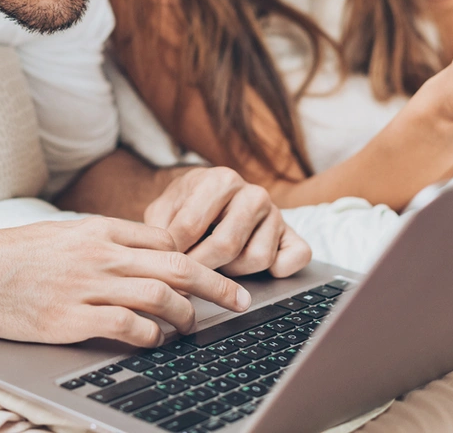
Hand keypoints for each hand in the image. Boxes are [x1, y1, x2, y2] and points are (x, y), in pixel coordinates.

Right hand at [0, 216, 251, 347]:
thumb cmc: (14, 257)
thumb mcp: (64, 234)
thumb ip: (104, 241)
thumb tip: (146, 254)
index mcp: (99, 229)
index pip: (165, 240)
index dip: (194, 258)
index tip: (210, 274)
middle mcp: (99, 254)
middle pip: (176, 265)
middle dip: (216, 283)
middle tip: (239, 298)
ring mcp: (86, 286)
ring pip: (160, 296)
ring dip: (186, 314)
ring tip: (193, 326)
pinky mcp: (71, 319)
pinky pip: (128, 327)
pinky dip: (151, 336)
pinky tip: (157, 341)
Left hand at [144, 166, 311, 277]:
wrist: (205, 197)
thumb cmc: (183, 207)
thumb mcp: (162, 211)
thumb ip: (158, 231)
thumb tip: (163, 262)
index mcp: (221, 180)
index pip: (192, 226)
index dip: (173, 252)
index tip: (165, 262)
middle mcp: (253, 193)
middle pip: (226, 245)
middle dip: (202, 267)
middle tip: (189, 273)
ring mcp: (275, 213)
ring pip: (257, 258)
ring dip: (233, 272)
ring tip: (217, 263)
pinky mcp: (292, 233)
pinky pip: (294, 259)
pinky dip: (278, 270)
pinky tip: (254, 269)